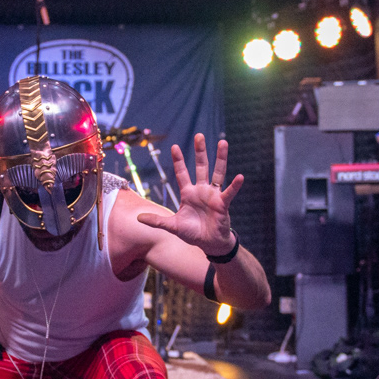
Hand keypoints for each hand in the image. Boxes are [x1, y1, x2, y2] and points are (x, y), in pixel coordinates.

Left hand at [136, 134, 241, 253]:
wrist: (208, 243)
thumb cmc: (192, 233)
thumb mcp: (172, 226)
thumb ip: (157, 222)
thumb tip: (138, 219)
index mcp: (188, 193)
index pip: (182, 173)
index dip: (178, 161)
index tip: (174, 147)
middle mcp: (201, 190)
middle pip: (201, 167)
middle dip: (200, 151)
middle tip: (199, 135)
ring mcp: (213, 195)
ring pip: (217, 173)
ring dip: (220, 158)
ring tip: (223, 143)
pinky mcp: (222, 204)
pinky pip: (229, 193)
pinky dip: (235, 186)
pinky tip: (240, 177)